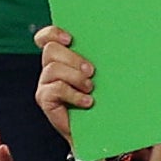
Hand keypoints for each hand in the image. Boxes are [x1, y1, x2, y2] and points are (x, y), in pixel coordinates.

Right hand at [33, 24, 94, 140]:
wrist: (98, 126)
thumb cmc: (103, 96)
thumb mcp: (102, 73)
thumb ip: (98, 57)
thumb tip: (116, 37)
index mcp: (61, 56)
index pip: (46, 37)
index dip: (53, 33)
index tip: (70, 39)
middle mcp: (50, 67)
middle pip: (51, 50)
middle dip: (73, 58)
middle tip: (92, 71)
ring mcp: (45, 83)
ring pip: (53, 68)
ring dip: (75, 77)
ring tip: (90, 88)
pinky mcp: (44, 99)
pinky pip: (55, 89)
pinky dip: (74, 94)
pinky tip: (87, 101)